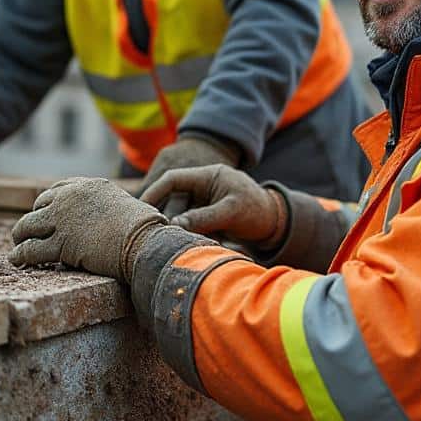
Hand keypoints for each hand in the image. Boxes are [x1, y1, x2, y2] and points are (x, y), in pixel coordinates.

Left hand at [9, 177, 165, 282]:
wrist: (145, 241)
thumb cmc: (145, 228)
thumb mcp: (125, 205)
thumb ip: (111, 207)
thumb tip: (115, 219)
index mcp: (88, 186)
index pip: (58, 189)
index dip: (48, 203)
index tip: (45, 213)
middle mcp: (71, 198)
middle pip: (40, 205)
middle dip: (34, 219)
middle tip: (30, 233)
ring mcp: (62, 220)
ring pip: (27, 226)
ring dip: (19, 236)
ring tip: (17, 246)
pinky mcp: (60, 244)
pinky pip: (30, 250)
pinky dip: (20, 256)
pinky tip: (16, 260)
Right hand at [140, 164, 284, 247]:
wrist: (276, 223)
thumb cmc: (257, 211)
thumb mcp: (231, 213)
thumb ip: (203, 217)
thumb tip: (175, 224)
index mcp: (208, 175)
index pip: (173, 179)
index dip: (155, 192)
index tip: (144, 209)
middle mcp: (203, 186)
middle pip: (174, 199)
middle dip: (167, 216)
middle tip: (158, 235)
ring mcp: (205, 201)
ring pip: (181, 214)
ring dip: (179, 229)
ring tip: (178, 244)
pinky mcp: (207, 215)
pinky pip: (190, 223)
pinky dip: (189, 234)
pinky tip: (191, 245)